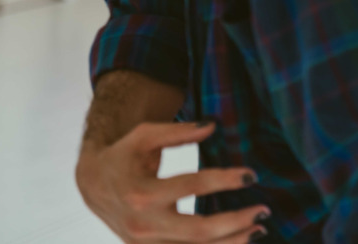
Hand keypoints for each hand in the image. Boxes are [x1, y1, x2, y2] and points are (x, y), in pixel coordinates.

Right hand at [76, 121, 269, 242]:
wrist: (94, 184)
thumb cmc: (125, 154)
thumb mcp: (145, 135)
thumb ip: (178, 131)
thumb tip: (213, 126)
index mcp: (141, 193)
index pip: (191, 186)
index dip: (224, 180)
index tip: (251, 175)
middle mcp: (143, 225)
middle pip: (197, 231)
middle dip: (234, 222)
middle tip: (264, 210)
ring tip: (259, 231)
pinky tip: (236, 243)